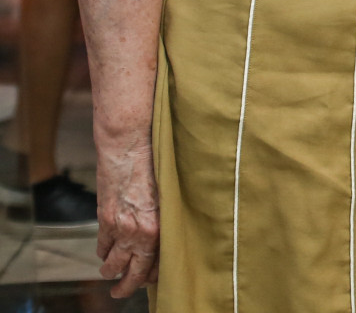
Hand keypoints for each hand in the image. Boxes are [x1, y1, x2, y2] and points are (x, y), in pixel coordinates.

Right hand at [95, 135, 159, 296]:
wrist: (129, 147)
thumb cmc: (157, 165)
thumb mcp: (169, 194)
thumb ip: (165, 217)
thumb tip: (165, 235)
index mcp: (161, 227)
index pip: (157, 264)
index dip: (153, 276)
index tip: (150, 279)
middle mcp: (140, 232)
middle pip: (133, 272)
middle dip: (127, 286)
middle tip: (121, 292)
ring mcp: (120, 228)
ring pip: (112, 263)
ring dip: (111, 271)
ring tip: (110, 274)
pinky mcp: (104, 219)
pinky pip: (102, 245)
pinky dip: (102, 252)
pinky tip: (104, 253)